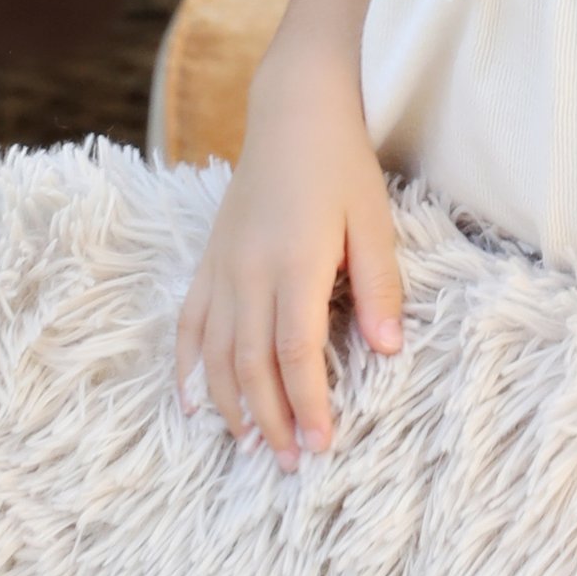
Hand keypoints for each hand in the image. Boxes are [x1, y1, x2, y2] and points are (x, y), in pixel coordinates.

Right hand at [172, 57, 403, 471]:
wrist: (292, 111)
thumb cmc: (341, 165)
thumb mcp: (374, 220)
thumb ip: (379, 287)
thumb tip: (389, 350)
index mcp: (295, 263)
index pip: (296, 352)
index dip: (308, 403)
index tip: (324, 443)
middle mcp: (249, 271)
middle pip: (250, 365)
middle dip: (272, 420)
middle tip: (293, 464)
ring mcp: (221, 267)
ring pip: (213, 354)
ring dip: (231, 406)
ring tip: (253, 445)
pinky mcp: (208, 261)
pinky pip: (188, 325)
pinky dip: (187, 369)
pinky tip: (195, 404)